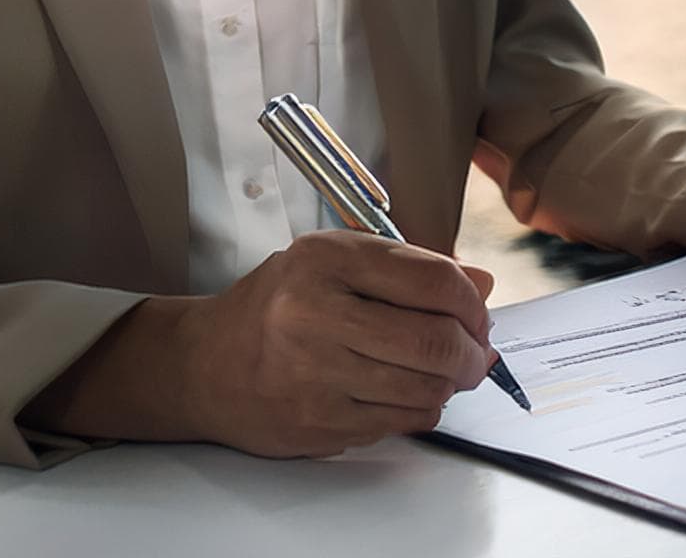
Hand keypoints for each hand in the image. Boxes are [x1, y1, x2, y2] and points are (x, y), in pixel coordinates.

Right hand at [177, 228, 500, 457]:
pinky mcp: (316, 423)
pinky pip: (399, 422)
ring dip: (450, 384)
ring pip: (425, 388)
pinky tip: (406, 394)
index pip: (433, 280)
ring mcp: (314, 375)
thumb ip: (410, 269)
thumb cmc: (277, 307)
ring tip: (442, 373)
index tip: (478, 313)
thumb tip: (482, 286)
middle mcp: (315, 315)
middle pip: (436, 341)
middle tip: (476, 353)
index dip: (472, 302)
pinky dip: (420, 410)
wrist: (204, 365)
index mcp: (325, 261)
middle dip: (473, 351)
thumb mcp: (335, 263)